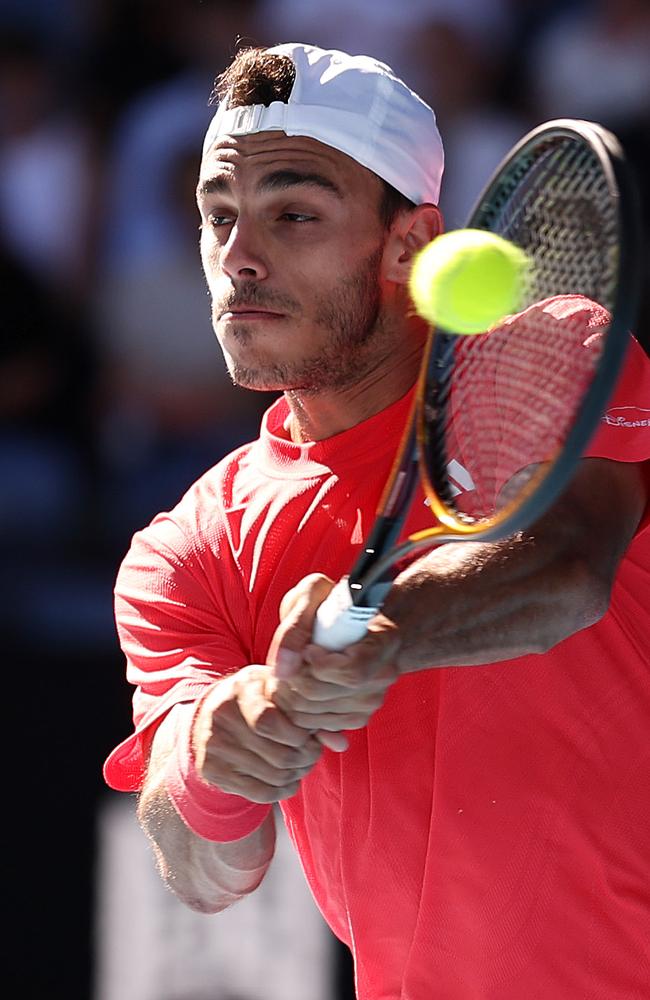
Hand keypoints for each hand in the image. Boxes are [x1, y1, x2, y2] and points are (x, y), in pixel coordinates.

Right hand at [191, 665, 343, 804]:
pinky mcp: (213, 770)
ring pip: (272, 776)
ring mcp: (214, 745)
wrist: (209, 713)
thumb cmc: (258, 698)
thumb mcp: (280, 691)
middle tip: (313, 754)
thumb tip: (341, 743)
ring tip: (302, 765)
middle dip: (305, 758)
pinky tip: (288, 780)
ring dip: (296, 775)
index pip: (269, 722)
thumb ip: (311, 711)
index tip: (309, 736)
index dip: (298, 736)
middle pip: (277, 754)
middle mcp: (222, 715)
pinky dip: (282, 790)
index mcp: (242, 687)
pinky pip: (259, 793)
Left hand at [266, 574, 400, 733]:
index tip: (307, 650)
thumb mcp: (313, 595)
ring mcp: (372, 700)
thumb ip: (295, 626)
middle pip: (323, 695)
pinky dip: (298, 712)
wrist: (354, 623)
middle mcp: (384, 675)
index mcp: (384, 640)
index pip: (352, 671)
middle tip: (283, 664)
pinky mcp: (358, 716)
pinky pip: (318, 726)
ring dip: (289, 697)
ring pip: (315, 715)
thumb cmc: (332, 603)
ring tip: (288, 674)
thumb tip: (282, 668)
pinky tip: (297, 689)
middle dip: (291, 681)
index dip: (319, 666)